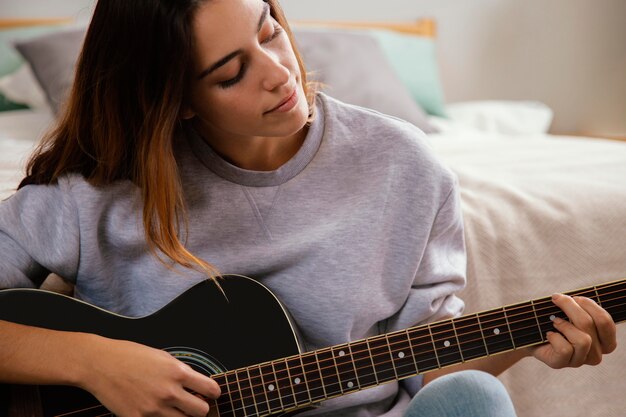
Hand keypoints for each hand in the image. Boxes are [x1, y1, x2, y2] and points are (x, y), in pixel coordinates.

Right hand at [79, 336, 220, 416]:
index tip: (211, 394)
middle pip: (201, 411)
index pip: (210, 389)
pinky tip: (155, 413)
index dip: (213, 392)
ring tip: (173, 409)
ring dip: (181, 416)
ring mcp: (154, 408)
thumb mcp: (162, 357)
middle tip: (192, 404)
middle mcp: (168, 391)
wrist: (100, 364)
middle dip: (200, 408)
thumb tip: (195, 384)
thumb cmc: (129, 356)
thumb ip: (180, 372)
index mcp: (177, 372)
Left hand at [532, 293, 616, 368]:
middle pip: (589, 325)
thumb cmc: (553, 320)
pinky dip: (554, 337)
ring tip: (554, 321)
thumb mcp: (569, 311)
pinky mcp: (560, 363)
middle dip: (571, 307)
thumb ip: (579, 306)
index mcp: (604, 341)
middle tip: (556, 299)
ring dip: (565, 325)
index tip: (575, 297)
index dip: (590, 306)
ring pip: (582, 340)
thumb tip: (572, 298)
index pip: (605, 322)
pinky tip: (549, 334)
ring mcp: (579, 361)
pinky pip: (565, 349)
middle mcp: (595, 353)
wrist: (529, 334)